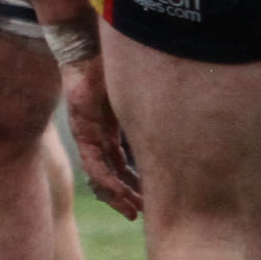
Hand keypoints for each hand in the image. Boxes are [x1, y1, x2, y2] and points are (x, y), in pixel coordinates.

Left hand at [59, 52, 141, 218]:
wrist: (88, 45)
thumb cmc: (112, 63)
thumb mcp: (133, 93)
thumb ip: (147, 109)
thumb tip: (178, 117)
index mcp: (107, 128)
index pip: (118, 163)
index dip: (131, 182)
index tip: (146, 198)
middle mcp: (95, 135)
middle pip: (109, 173)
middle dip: (125, 195)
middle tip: (141, 213)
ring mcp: (87, 133)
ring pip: (100, 174)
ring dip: (117, 194)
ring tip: (133, 211)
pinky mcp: (82, 130)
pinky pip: (93, 162)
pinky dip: (107, 179)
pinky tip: (120, 191)